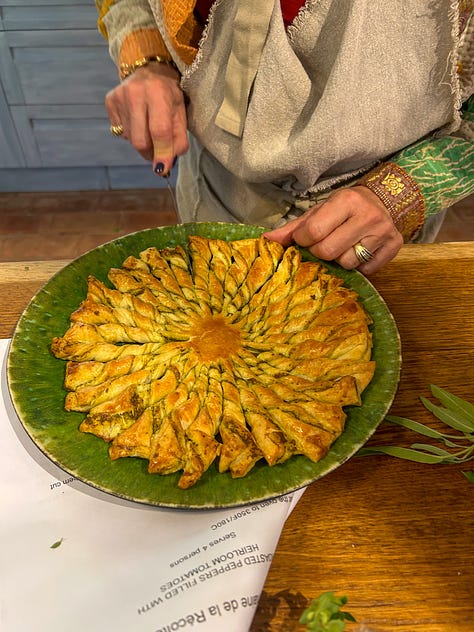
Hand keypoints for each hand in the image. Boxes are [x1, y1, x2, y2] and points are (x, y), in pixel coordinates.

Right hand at [105, 63, 188, 174]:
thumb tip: (167, 164)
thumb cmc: (169, 94)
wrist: (149, 68)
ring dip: (142, 142)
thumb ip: (178, 139)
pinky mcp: (110, 101)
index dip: (162, 153)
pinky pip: (121, 130)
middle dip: (150, 153)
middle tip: (158, 152)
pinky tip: (138, 119)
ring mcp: (120, 97)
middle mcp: (135, 93)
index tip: (163, 169)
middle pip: (140, 141)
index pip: (159, 131)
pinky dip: (132, 132)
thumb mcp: (181, 113)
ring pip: (130, 138)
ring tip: (149, 128)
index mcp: (158, 92)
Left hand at [264, 186, 403, 273]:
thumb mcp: (319, 212)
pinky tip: (358, 252)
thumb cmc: (343, 209)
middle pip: (328, 252)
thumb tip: (266, 241)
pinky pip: (366, 270)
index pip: (313, 232)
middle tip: (324, 244)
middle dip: (320, 252)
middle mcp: (367, 216)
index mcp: (346, 202)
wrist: (382, 201)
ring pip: (347, 264)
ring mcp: (383, 233)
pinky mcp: (394, 247)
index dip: (304, 241)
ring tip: (343, 247)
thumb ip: (293, 228)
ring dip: (339, 260)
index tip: (306, 238)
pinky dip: (358, 267)